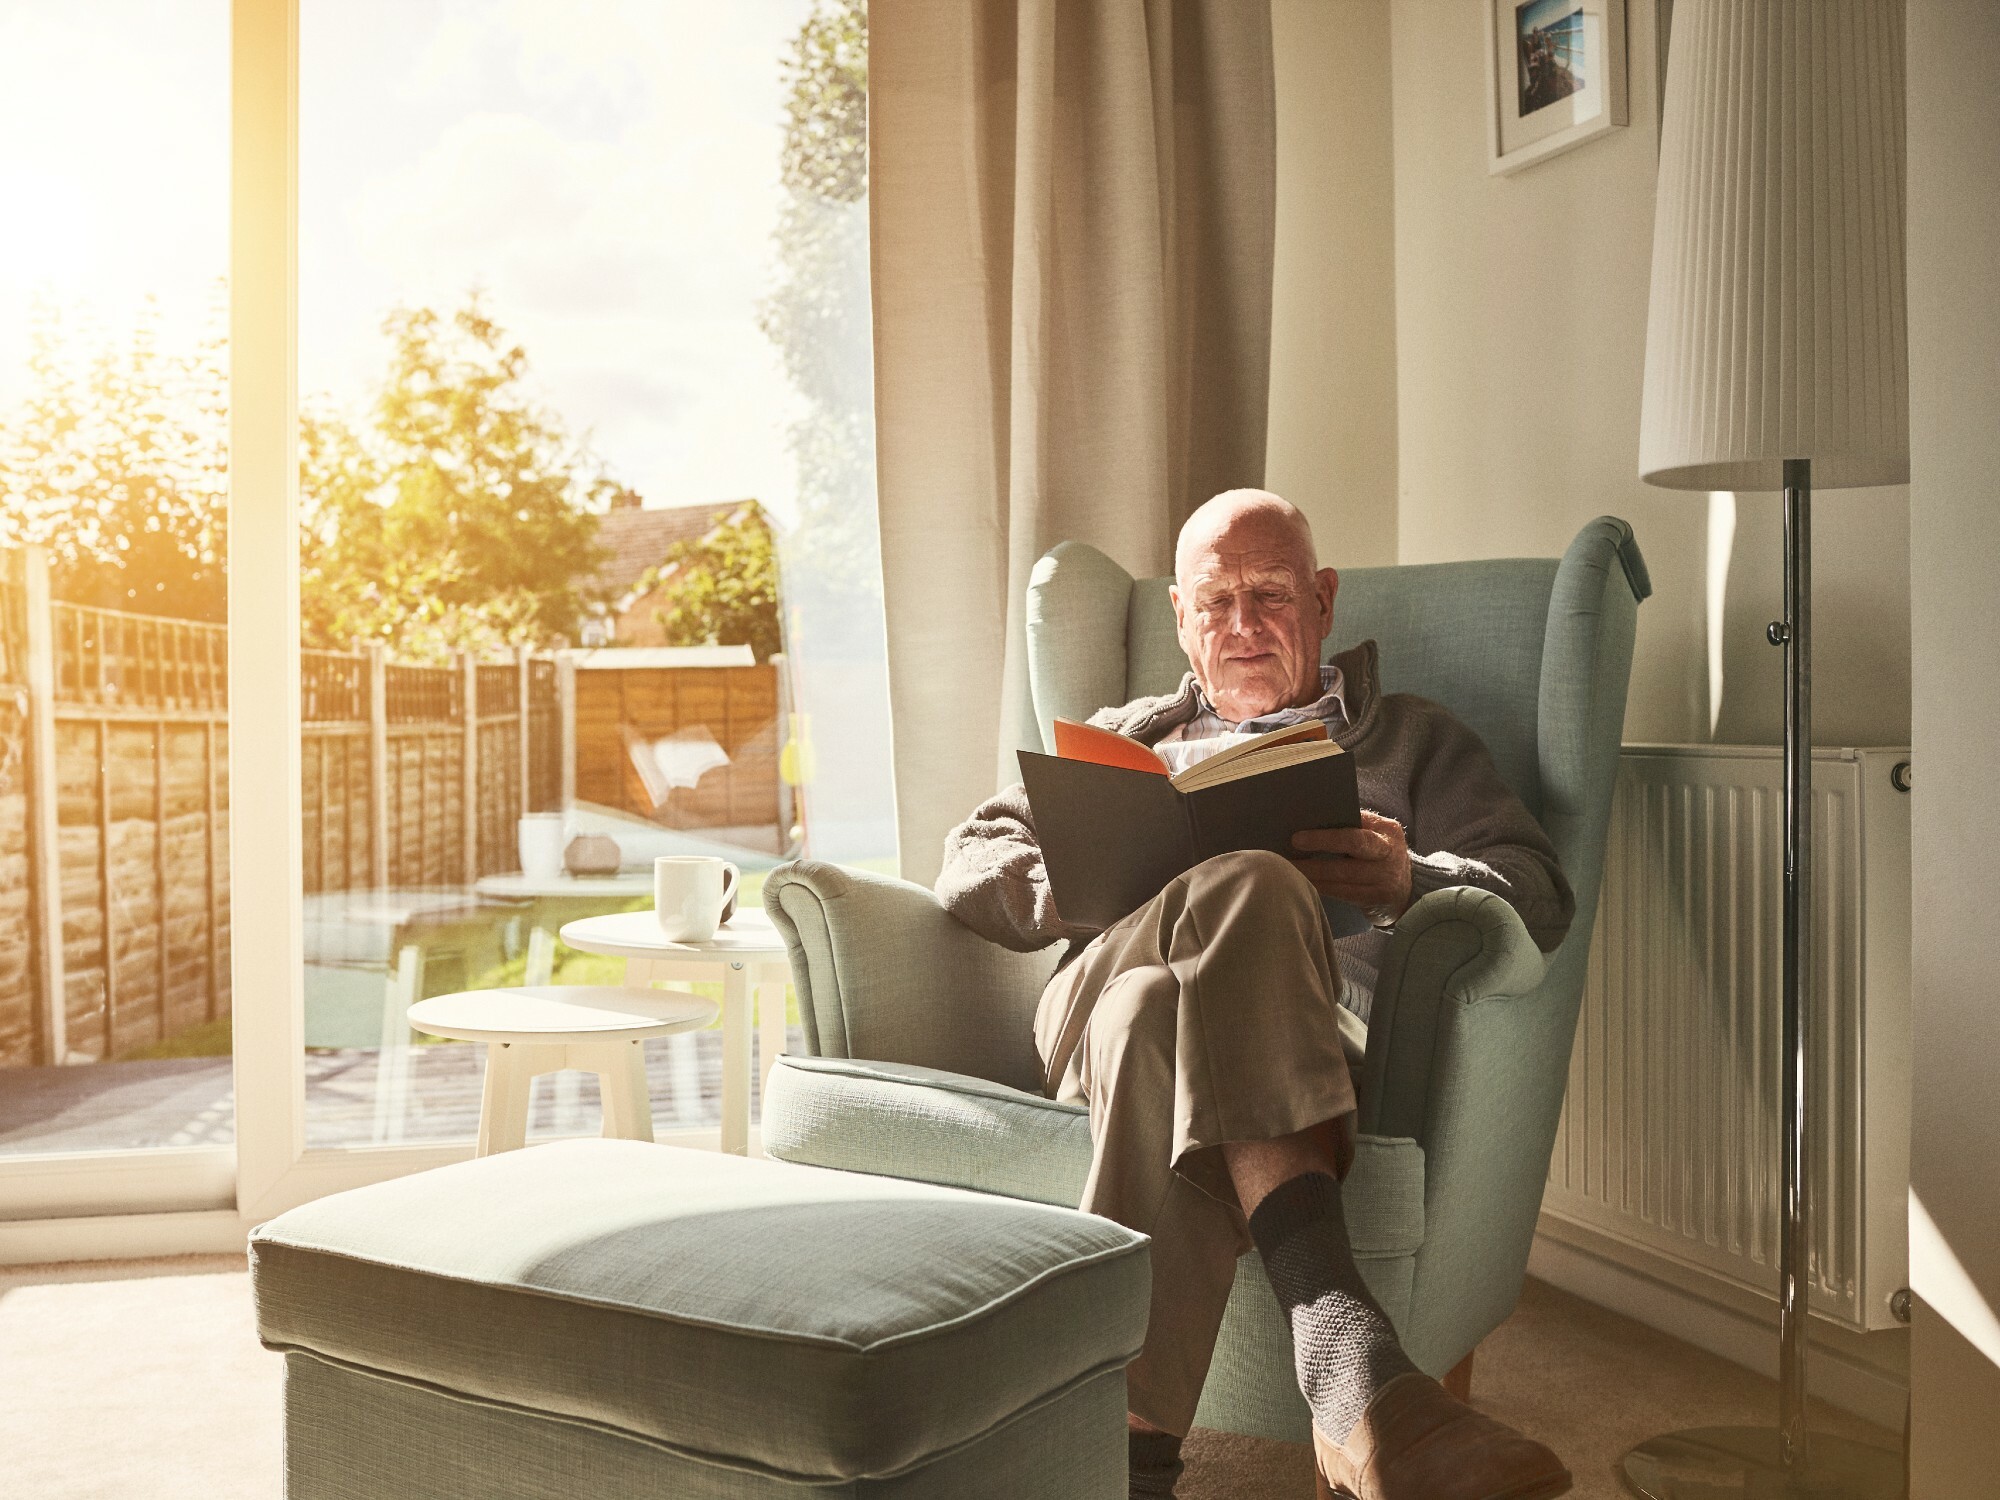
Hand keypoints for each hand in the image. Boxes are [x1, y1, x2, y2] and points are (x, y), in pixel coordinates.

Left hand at [1290, 809, 1412, 924]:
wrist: (1408, 892)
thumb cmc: (1380, 857)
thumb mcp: (1377, 837)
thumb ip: (1355, 826)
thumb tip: (1313, 819)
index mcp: (1388, 831)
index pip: (1357, 826)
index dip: (1329, 832)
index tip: (1299, 836)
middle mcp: (1389, 853)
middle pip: (1354, 844)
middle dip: (1321, 843)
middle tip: (1292, 846)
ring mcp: (1385, 878)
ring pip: (1343, 874)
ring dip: (1312, 871)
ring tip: (1289, 867)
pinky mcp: (1376, 899)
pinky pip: (1342, 893)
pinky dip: (1320, 887)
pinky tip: (1303, 883)